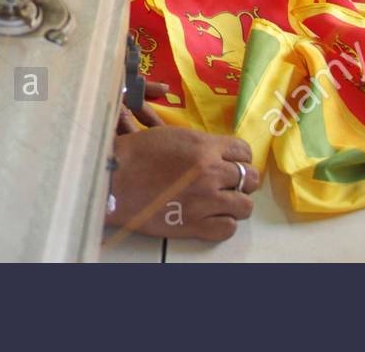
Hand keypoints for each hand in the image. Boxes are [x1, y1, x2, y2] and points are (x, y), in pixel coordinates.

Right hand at [108, 85, 258, 240]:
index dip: (240, 158)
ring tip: (220, 202)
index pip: (244, 152)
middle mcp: (211, 172)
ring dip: (235, 204)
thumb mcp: (172, 136)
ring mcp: (206, 200)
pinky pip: (228, 228)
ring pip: (245, 206)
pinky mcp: (195, 224)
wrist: (114, 181)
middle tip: (228, 184)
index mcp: (205, 147)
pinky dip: (223, 223)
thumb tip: (219, 154)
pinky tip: (210, 217)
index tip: (231, 163)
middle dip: (242, 180)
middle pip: (250, 178)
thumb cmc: (137, 154)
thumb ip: (201, 144)